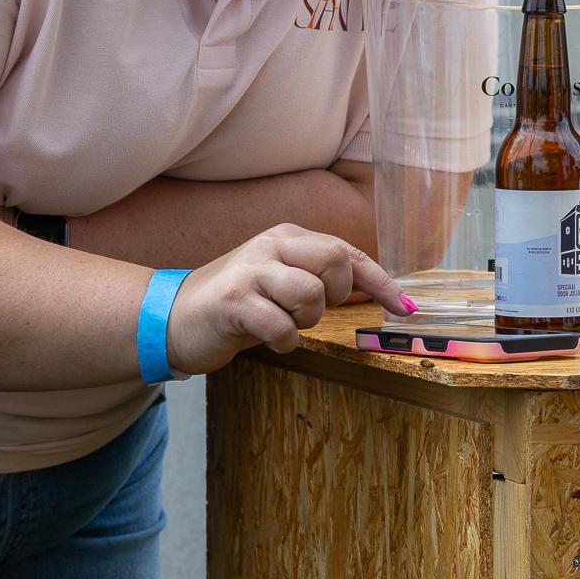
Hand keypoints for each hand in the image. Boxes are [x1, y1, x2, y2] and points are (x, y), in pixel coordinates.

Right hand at [164, 223, 407, 374]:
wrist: (174, 317)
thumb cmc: (240, 303)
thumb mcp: (282, 279)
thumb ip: (322, 278)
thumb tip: (386, 296)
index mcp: (287, 236)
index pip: (348, 253)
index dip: (382, 283)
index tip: (405, 309)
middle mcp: (270, 246)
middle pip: (335, 262)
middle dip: (335, 295)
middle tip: (311, 310)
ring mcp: (250, 272)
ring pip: (310, 295)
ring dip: (305, 320)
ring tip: (282, 322)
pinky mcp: (233, 303)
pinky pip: (282, 328)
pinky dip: (283, 342)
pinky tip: (267, 338)